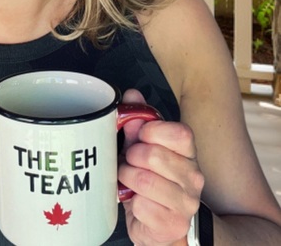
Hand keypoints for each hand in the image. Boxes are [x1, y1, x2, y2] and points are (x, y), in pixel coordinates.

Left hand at [119, 89, 204, 245]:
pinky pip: (140, 205)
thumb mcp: (141, 146)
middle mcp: (194, 177)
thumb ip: (138, 120)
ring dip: (126, 178)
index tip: (139, 136)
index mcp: (188, 153)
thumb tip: (133, 95)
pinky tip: (135, 202)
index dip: (151, 130)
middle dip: (131, 156)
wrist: (155, 223)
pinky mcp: (173, 225)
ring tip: (129, 181)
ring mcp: (186, 203)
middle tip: (129, 161)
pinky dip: (129, 202)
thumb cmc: (148, 180)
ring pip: (143, 179)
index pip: (179, 133)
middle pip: (154, 155)